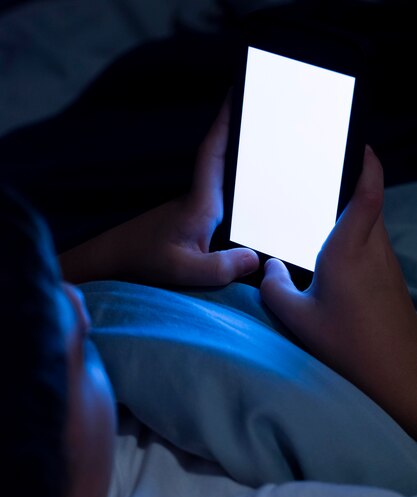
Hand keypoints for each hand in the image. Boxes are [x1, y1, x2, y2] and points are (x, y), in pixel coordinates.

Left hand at [60, 96, 258, 286]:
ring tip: (268, 144)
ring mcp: (195, 209)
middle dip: (242, 132)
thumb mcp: (182, 271)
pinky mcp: (192, 220)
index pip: (214, 155)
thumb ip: (218, 268)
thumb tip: (253, 259)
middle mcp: (199, 202)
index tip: (236, 92)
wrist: (114, 260)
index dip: (225, 123)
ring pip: (222, 180)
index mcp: (200, 206)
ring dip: (240, 159)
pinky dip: (234, 187)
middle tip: (263, 104)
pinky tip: (250, 198)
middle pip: (223, 160)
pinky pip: (220, 199)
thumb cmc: (143, 261)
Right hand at [260, 146, 416, 439]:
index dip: (366, 162)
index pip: (367, 191)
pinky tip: (337, 266)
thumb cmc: (348, 344)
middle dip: (350, 189)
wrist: (398, 374)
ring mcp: (388, 264)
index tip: (357, 144)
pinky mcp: (392, 280)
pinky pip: (374, 247)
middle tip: (321, 186)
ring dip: (352, 219)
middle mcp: (374, 249)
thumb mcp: (297, 318)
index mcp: (349, 248)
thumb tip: (270, 267)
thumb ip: (275, 288)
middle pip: (368, 204)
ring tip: (321, 226)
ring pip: (372, 227)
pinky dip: (357, 242)